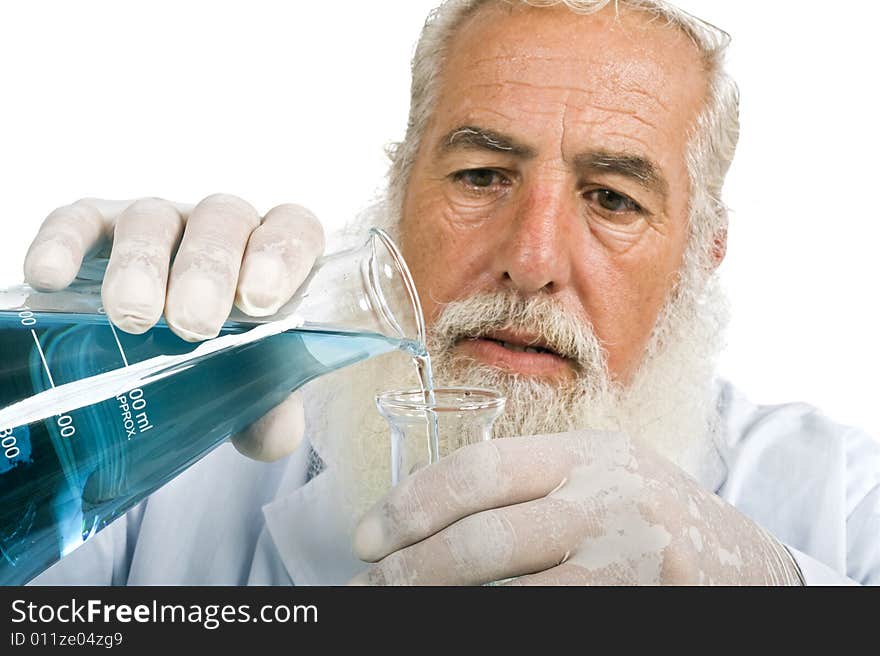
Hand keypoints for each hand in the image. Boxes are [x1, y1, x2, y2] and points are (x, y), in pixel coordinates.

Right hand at [23, 194, 324, 461]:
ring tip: (130, 314)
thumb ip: (272, 409)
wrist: (169, 357)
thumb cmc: (223, 362)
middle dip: (207, 270)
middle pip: (221, 221)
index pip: (293, 230)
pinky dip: (63, 241)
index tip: (261, 300)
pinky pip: (80, 220)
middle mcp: (222, 229)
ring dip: (141, 262)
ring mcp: (163, 224)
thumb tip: (274, 436)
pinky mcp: (99, 227)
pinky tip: (51, 276)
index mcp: (273, 257)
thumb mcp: (252, 388)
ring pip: (153, 218)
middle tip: (192, 323)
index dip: (281, 255)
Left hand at [351, 431, 802, 584]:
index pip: (479, 469)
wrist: (749, 563)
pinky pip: (546, 615)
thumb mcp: (600, 478)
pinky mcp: (638, 600)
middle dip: (410, 568)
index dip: (412, 503)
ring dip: (441, 602)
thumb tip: (431, 524)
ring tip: (398, 609)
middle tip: (368, 586)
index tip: (368, 535)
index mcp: (583, 453)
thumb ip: (534, 487)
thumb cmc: (654, 519)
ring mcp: (626, 554)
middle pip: (483, 537)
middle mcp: (603, 497)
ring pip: (508, 588)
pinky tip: (473, 623)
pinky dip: (496, 621)